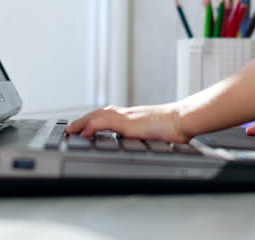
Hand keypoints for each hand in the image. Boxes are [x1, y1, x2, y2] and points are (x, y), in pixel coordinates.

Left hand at [66, 103, 188, 142]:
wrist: (183, 120)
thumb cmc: (173, 129)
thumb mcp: (154, 133)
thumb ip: (144, 135)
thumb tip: (144, 141)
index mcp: (132, 118)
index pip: (107, 116)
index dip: (92, 121)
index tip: (81, 127)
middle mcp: (127, 114)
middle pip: (99, 114)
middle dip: (83, 121)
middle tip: (70, 129)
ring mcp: (127, 117)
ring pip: (99, 115)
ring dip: (83, 122)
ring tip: (71, 130)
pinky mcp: (128, 123)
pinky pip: (105, 122)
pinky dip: (92, 125)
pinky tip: (84, 132)